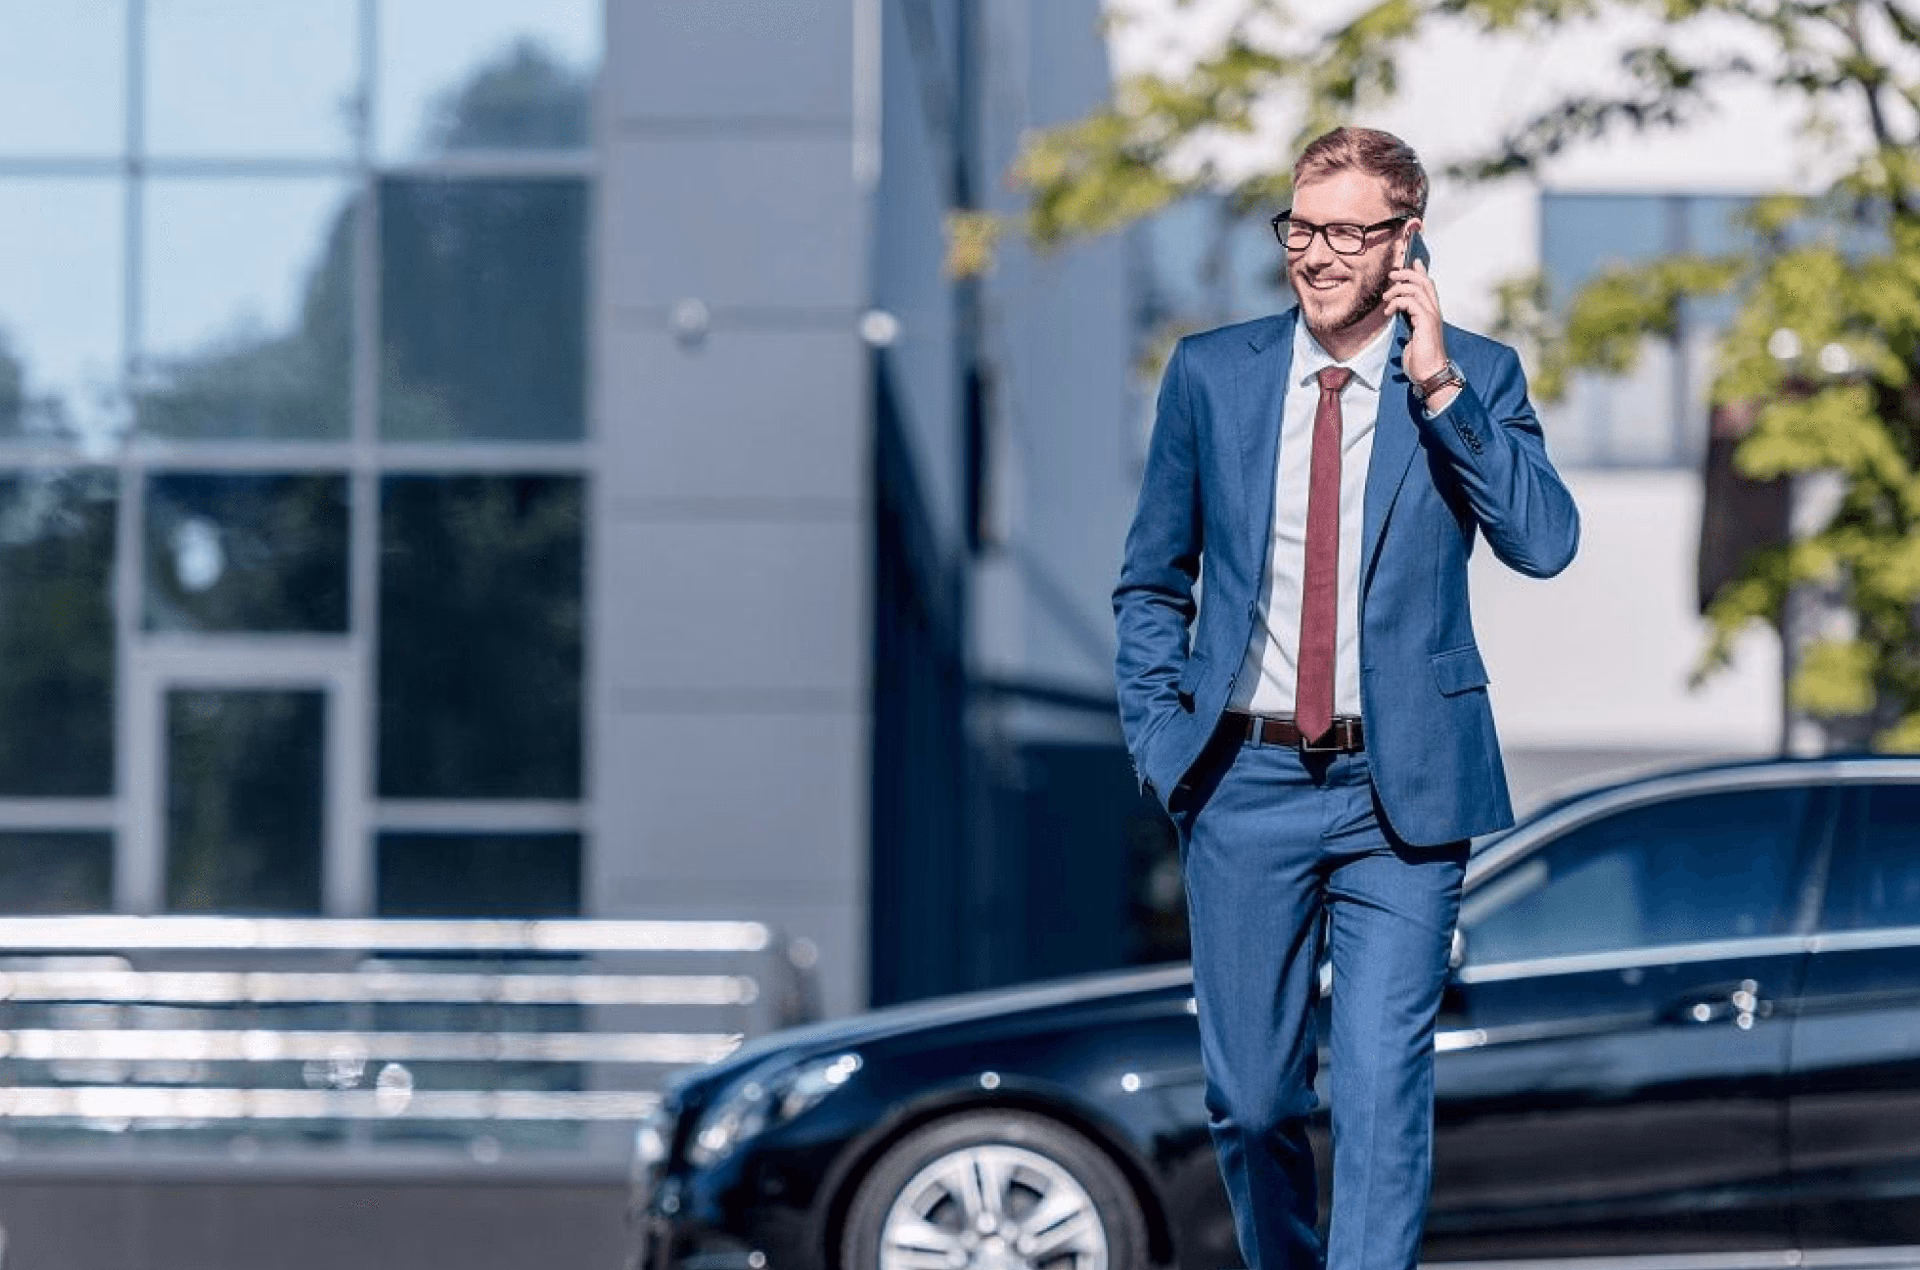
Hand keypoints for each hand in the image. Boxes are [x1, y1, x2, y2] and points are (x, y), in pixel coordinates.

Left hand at [1386, 258, 1446, 383]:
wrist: (1429, 374)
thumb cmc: (1420, 361)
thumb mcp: (1412, 339)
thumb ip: (1409, 326)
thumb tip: (1399, 323)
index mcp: (1431, 314)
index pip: (1429, 286)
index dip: (1421, 272)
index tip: (1412, 262)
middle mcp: (1434, 312)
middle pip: (1424, 282)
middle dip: (1407, 274)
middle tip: (1392, 274)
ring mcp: (1431, 316)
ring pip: (1416, 288)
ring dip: (1397, 289)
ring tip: (1385, 298)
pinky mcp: (1426, 322)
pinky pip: (1410, 302)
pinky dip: (1397, 302)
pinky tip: (1388, 311)